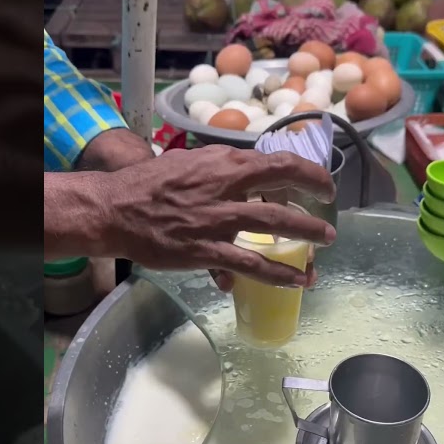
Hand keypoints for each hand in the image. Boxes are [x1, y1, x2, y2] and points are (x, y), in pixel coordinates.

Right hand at [96, 146, 335, 286]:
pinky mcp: (205, 250)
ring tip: (326, 243)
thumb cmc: (147, 185)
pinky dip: (278, 273)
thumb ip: (219, 171)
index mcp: (222, 163)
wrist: (114, 209)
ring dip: (307, 233)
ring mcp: (217, 220)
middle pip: (284, 187)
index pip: (277, 162)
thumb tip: (242, 175)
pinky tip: (297, 281)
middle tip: (329, 212)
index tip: (321, 184)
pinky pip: (250, 263)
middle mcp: (225, 187)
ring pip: (275, 224)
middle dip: (316, 198)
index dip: (308, 173)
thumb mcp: (188, 164)